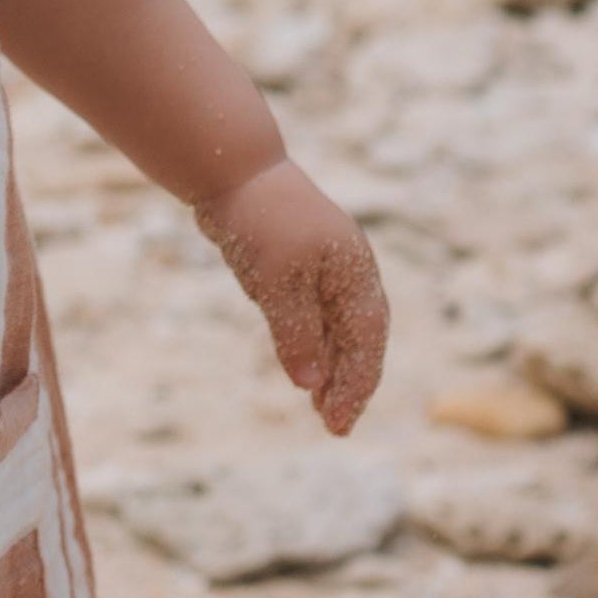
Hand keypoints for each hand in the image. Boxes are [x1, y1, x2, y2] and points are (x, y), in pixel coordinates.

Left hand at [191, 158, 385, 435]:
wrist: (231, 171)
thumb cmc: (261, 220)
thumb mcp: (277, 282)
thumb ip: (297, 334)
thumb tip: (311, 384)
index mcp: (355, 273)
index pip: (366, 342)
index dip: (356, 386)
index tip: (338, 424)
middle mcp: (348, 274)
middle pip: (360, 339)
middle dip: (351, 384)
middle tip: (334, 426)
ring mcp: (325, 270)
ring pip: (337, 331)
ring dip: (332, 369)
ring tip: (321, 409)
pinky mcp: (297, 269)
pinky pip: (314, 317)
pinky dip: (313, 346)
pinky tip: (304, 370)